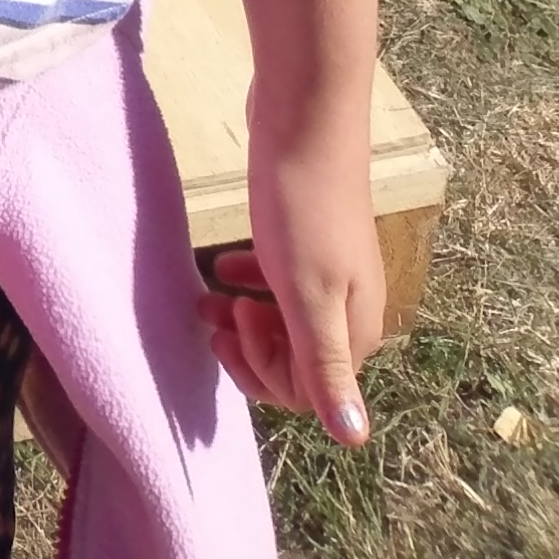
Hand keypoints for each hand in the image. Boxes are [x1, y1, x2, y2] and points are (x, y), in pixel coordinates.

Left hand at [201, 125, 385, 444]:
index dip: (262, 374)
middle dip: (248, 350)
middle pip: (297, 359)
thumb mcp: (308, 296)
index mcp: (355, 330)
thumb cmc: (303, 209)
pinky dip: (248, 281)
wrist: (305, 117)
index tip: (230, 329)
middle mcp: (351, 306)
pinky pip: (277, 280)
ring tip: (202, 296)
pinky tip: (222, 264)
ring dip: (242, 317)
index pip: (307, 392)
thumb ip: (325, 368)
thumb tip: (355, 441)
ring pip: (283, 317)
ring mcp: (331, 268)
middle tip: (208, 318)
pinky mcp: (308, 236)